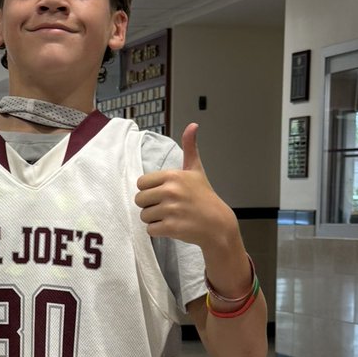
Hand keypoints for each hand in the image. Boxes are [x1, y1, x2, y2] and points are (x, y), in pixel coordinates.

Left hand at [134, 123, 234, 250]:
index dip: (150, 190)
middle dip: (150, 205)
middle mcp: (170, 191)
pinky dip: (158, 231)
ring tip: (171, 216)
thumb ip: (190, 148)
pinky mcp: (171, 227)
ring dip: (154, 219)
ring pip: (144, 216)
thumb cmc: (204, 197)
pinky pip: (150, 230)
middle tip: (166, 207)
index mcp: (173, 176)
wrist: (217, 224)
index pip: (141, 183)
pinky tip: (172, 226)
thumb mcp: (196, 170)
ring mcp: (170, 210)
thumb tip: (193, 125)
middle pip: (139, 200)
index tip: (163, 193)